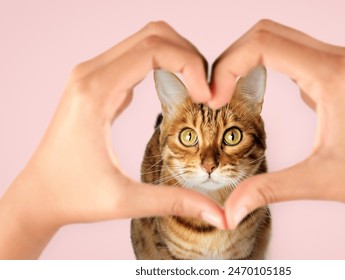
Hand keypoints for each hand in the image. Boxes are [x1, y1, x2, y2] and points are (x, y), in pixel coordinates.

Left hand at [0, 21, 224, 258]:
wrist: (38, 195)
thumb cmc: (72, 196)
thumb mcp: (125, 201)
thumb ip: (174, 202)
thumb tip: (217, 213)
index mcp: (95, 92)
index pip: (153, 49)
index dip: (190, 65)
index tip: (207, 98)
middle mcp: (90, 74)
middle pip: (153, 34)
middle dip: (189, 55)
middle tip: (207, 91)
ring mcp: (92, 76)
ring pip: (145, 41)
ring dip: (178, 58)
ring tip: (197, 91)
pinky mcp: (97, 84)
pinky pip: (135, 57)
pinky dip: (163, 65)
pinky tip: (176, 92)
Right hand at [210, 19, 344, 228]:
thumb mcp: (318, 182)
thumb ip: (267, 190)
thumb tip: (229, 210)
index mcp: (332, 75)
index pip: (263, 44)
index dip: (228, 65)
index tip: (214, 97)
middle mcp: (339, 59)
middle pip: (268, 33)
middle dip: (233, 58)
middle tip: (216, 92)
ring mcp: (343, 62)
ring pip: (283, 39)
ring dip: (251, 59)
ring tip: (232, 91)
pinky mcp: (344, 72)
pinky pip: (299, 53)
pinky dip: (271, 64)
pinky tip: (262, 93)